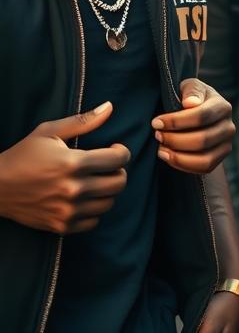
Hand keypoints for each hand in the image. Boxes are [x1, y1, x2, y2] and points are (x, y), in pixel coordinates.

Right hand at [0, 102, 129, 233]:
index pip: (118, 159)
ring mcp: (67, 210)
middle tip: (108, 166)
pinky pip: (93, 222)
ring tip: (96, 181)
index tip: (114, 149)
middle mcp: (73, 189)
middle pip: (119, 183)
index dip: (122, 152)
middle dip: (119, 171)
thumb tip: (110, 107)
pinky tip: (84, 199)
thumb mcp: (49, 132)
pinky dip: (93, 211)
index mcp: (73, 163)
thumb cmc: (22, 156)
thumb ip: (83, 121)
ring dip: (107, 191)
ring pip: (108, 203)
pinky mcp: (60, 226)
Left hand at [153, 79, 233, 173]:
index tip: (156, 122)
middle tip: (157, 135)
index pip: (201, 116)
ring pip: (204, 158)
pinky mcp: (220, 158)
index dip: (176, 122)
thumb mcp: (190, 87)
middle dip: (174, 140)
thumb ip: (191, 90)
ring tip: (161, 149)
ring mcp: (226, 144)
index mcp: (223, 107)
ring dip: (178, 156)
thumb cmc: (191, 98)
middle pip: (202, 140)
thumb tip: (190, 103)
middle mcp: (229, 127)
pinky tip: (169, 156)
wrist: (199, 113)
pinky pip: (204, 168)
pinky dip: (183, 166)